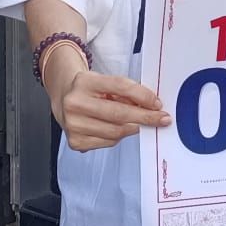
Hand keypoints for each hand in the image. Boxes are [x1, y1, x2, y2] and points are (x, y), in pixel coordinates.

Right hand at [48, 59, 169, 151]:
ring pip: (115, 132)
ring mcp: (73, 125)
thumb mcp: (105, 82)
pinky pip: (108, 142)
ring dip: (132, 128)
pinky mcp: (75, 142)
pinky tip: (116, 129)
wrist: (63, 97)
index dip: (142, 96)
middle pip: (119, 113)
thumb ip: (125, 92)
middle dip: (145, 118)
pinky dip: (118, 137)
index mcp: (84, 82)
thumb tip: (151, 107)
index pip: (120, 86)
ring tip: (137, 123)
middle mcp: (75, 103)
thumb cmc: (89, 89)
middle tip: (162, 119)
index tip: (158, 104)